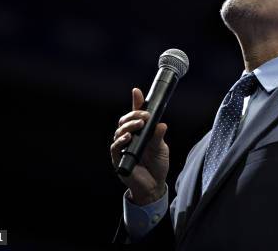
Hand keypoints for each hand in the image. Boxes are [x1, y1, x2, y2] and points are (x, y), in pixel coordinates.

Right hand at [110, 87, 168, 204]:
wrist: (154, 186)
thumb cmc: (157, 166)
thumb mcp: (161, 149)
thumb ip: (159, 137)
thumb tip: (161, 124)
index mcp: (140, 132)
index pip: (136, 115)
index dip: (136, 103)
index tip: (137, 91)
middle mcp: (129, 137)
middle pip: (125, 121)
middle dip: (134, 115)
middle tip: (144, 116)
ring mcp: (123, 147)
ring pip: (119, 131)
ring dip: (129, 126)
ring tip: (139, 124)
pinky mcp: (118, 159)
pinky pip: (116, 147)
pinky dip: (121, 140)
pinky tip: (128, 137)